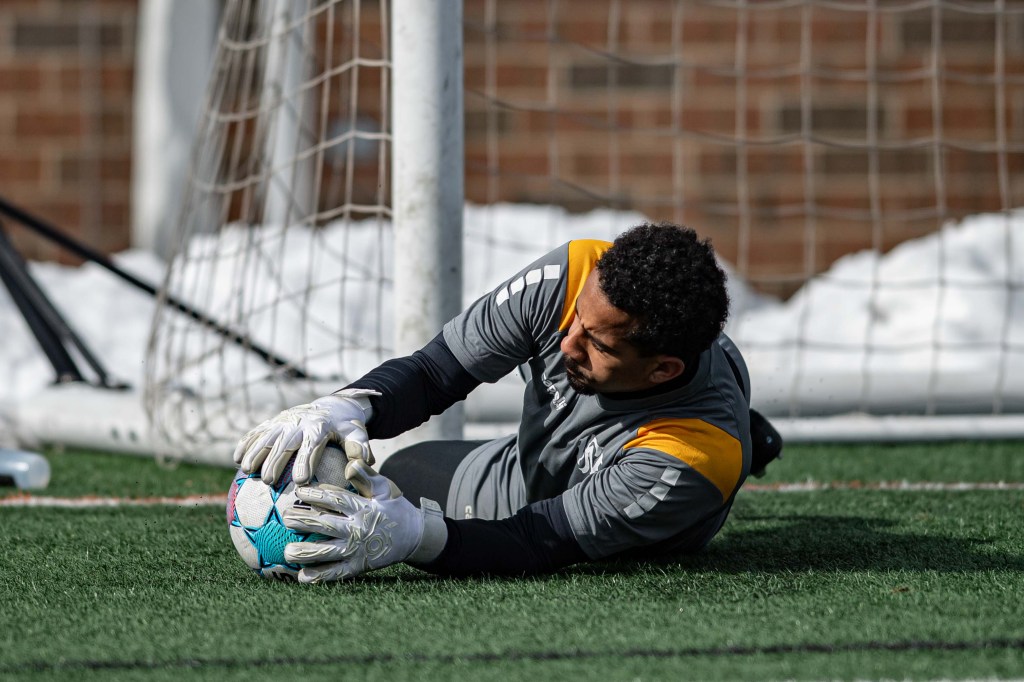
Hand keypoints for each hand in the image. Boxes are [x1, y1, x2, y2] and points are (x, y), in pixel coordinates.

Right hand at [232, 389, 379, 484]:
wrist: (332, 406)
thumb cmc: (345, 427)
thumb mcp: (356, 434)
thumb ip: (360, 448)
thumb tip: (362, 465)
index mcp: (320, 427)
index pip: (312, 445)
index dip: (305, 462)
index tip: (300, 481)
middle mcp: (299, 422)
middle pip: (285, 443)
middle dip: (275, 461)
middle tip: (268, 481)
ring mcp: (283, 420)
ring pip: (267, 436)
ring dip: (255, 452)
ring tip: (247, 470)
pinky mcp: (273, 421)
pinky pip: (257, 431)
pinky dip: (246, 443)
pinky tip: (236, 459)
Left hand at [281, 460, 447, 582]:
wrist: (415, 536)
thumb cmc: (395, 508)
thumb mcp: (386, 488)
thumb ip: (366, 477)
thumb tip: (350, 463)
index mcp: (364, 508)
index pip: (337, 499)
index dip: (317, 494)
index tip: (298, 491)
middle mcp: (359, 529)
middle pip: (327, 524)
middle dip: (304, 521)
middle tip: (285, 518)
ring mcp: (358, 550)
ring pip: (328, 551)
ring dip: (307, 552)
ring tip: (287, 552)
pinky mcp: (360, 566)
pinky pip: (337, 572)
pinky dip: (321, 576)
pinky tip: (303, 577)